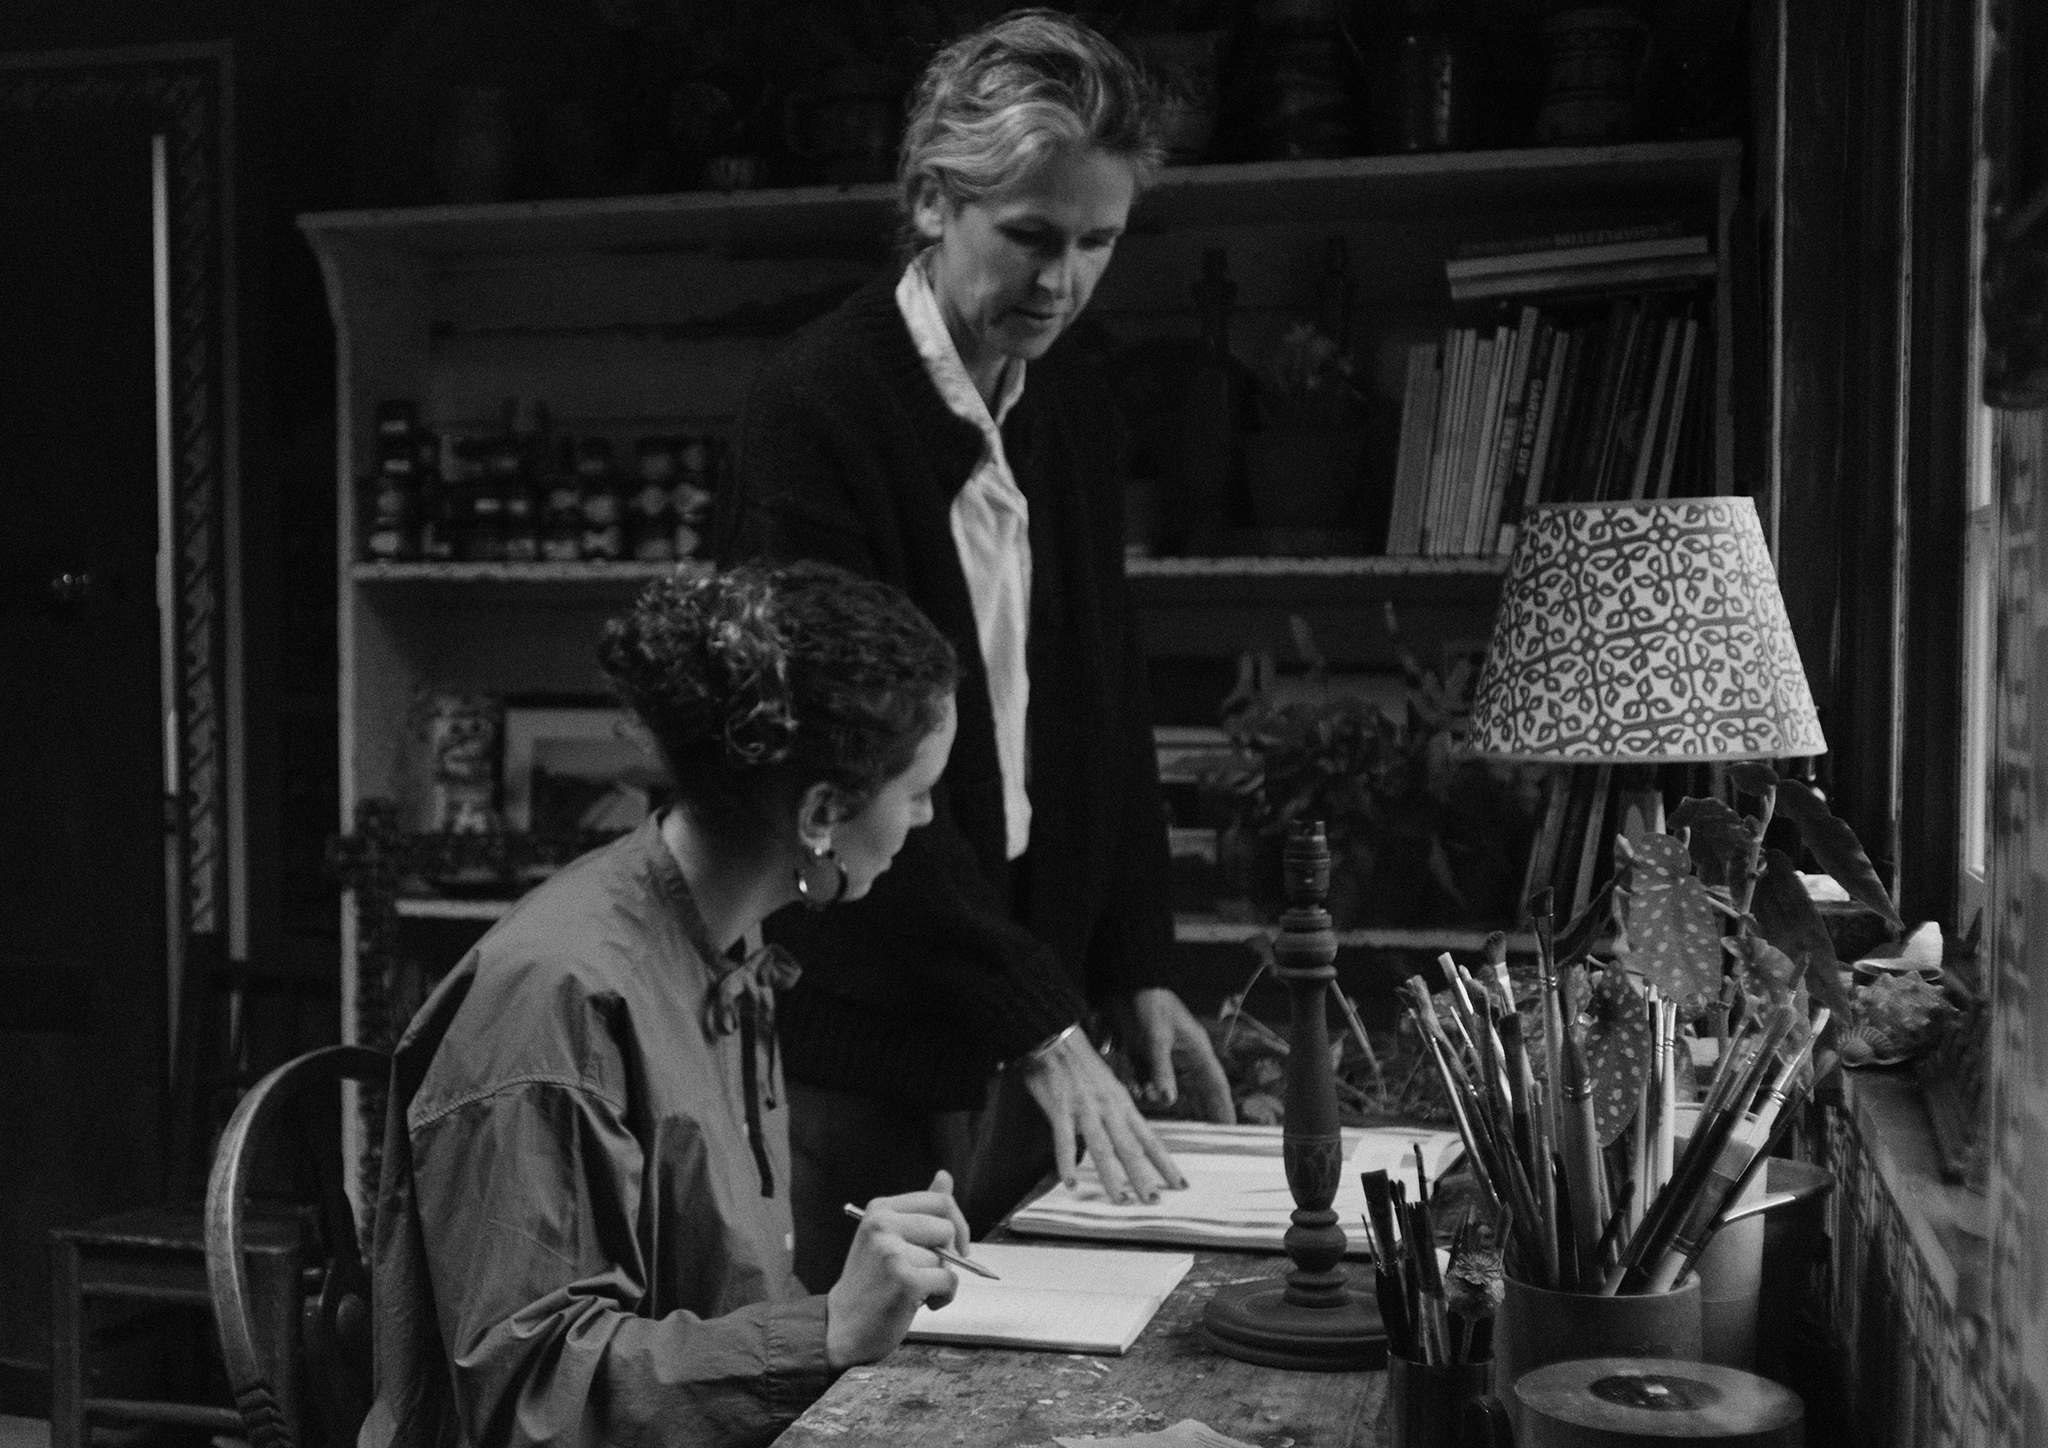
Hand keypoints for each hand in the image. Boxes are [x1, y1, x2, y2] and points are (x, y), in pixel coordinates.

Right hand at [824, 1170, 969, 1369]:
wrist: (842, 1327)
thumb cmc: (870, 1283)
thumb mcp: (888, 1237)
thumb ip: (919, 1209)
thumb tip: (945, 1175)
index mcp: (880, 1210)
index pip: (939, 1200)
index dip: (957, 1224)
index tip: (954, 1245)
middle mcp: (883, 1225)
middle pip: (947, 1228)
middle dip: (949, 1255)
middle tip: (929, 1272)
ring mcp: (892, 1252)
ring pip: (946, 1259)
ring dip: (940, 1280)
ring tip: (914, 1291)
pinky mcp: (905, 1280)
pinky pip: (948, 1281)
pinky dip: (943, 1297)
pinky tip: (921, 1303)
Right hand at [1018, 1029, 1187, 1204]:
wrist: (1055, 1037)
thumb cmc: (1080, 1063)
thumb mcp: (1109, 1085)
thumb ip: (1117, 1112)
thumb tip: (1126, 1136)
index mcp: (1123, 1103)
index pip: (1150, 1139)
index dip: (1165, 1163)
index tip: (1180, 1183)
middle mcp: (1109, 1109)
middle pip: (1131, 1149)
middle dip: (1144, 1177)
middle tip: (1155, 1201)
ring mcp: (1085, 1109)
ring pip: (1102, 1149)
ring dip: (1111, 1177)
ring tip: (1120, 1200)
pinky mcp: (1061, 1109)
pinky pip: (1064, 1141)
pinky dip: (1067, 1163)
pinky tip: (1070, 1182)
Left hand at [1115, 987, 1235, 1125]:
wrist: (1125, 985)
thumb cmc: (1150, 1005)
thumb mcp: (1157, 1037)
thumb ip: (1162, 1069)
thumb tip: (1168, 1100)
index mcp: (1196, 1049)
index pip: (1215, 1082)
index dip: (1223, 1105)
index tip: (1229, 1128)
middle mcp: (1183, 1056)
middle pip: (1195, 1090)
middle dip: (1193, 1108)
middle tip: (1201, 1134)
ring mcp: (1164, 1057)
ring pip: (1166, 1088)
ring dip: (1155, 1095)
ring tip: (1143, 1090)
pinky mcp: (1145, 1057)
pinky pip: (1147, 1080)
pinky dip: (1140, 1086)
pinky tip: (1133, 1085)